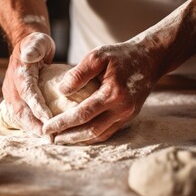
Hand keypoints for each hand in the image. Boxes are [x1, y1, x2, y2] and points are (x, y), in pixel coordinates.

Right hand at [2, 32, 54, 135]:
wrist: (26, 45)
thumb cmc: (36, 43)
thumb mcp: (37, 41)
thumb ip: (34, 48)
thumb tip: (29, 55)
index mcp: (18, 73)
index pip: (28, 93)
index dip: (37, 107)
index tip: (49, 120)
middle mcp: (12, 86)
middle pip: (20, 110)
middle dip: (34, 125)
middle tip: (49, 138)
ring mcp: (11, 93)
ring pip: (19, 116)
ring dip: (32, 129)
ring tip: (46, 139)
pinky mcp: (15, 99)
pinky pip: (20, 115)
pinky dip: (30, 126)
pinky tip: (41, 134)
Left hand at [43, 40, 161, 144]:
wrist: (149, 59)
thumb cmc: (120, 55)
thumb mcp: (97, 56)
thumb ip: (79, 73)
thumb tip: (61, 91)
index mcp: (113, 93)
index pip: (82, 114)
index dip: (63, 122)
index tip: (46, 127)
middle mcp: (122, 109)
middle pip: (90, 130)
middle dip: (68, 136)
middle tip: (49, 138)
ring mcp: (126, 115)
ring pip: (99, 135)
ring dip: (79, 140)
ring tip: (60, 139)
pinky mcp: (128, 117)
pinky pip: (107, 132)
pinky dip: (91, 136)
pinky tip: (77, 135)